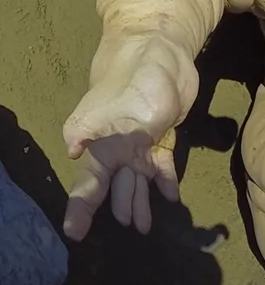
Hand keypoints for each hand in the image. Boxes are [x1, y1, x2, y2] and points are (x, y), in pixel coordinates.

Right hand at [63, 36, 199, 240]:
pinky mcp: (163, 133)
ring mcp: (141, 142)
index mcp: (100, 146)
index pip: (88, 184)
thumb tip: (73, 153)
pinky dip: (165, 180)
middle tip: (125, 232)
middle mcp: (118, 148)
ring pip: (138, 180)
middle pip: (114, 187)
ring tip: (144, 227)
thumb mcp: (104, 107)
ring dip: (140, 201)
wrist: (158, 51)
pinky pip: (162, 163)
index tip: (74, 233)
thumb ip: (90, 132)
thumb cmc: (130, 78)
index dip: (81, 209)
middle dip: (117, 209)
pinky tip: (170, 196)